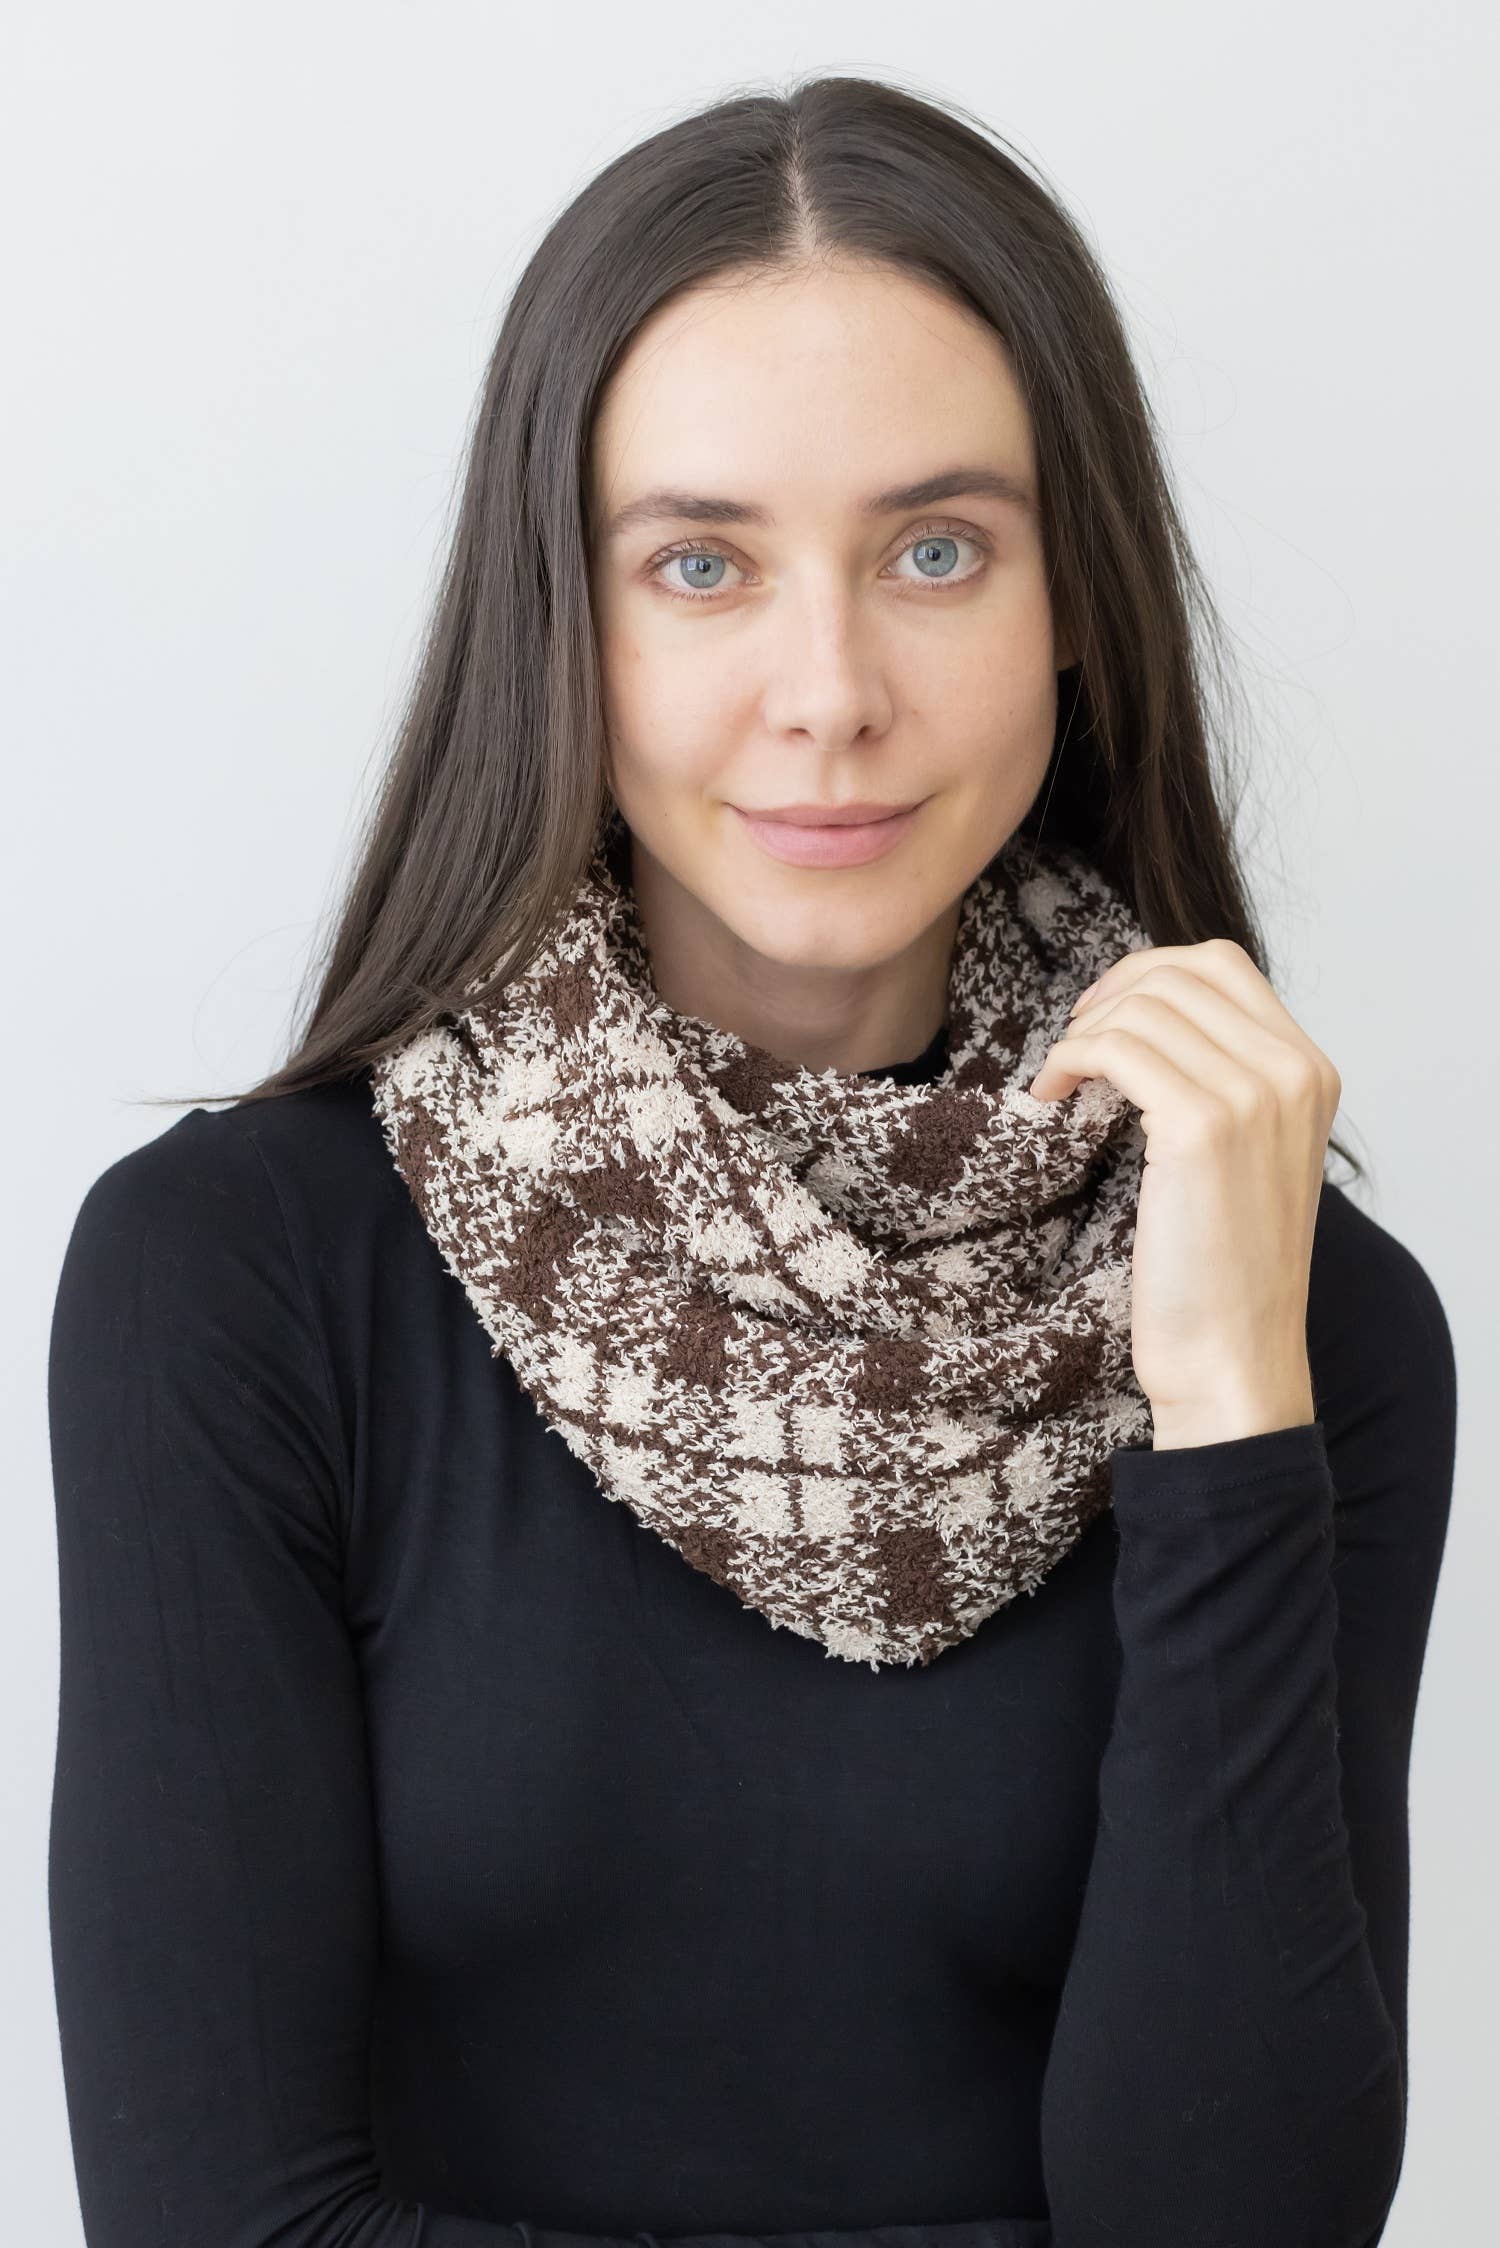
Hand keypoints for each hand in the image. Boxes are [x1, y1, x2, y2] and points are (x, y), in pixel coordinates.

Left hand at [1027, 938, 1340, 1448]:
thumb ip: (1222, 1083)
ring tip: (1062, 1081)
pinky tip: (1052, 1097)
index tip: (1101, 1016)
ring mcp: (1255, 1096)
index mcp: (1312, 1072)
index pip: (1222, 965)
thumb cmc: (1223, 1272)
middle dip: (1109, 996)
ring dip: (1082, 1033)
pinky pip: (1116, 1047)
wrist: (1234, 1360)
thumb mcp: (1244, 1158)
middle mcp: (1295, 1072)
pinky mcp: (1204, 1127)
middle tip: (1071, 1048)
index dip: (1146, 973)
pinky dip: (1070, 1059)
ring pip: (1144, 1005)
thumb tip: (1141, 1019)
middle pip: (1181, 971)